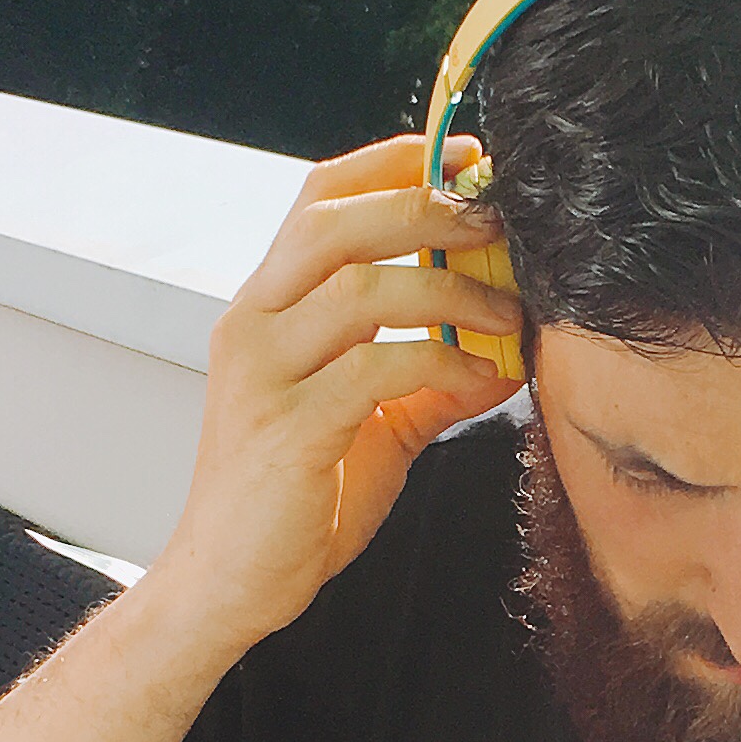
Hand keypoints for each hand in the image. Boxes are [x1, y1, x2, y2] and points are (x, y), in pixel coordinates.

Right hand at [153, 133, 520, 648]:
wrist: (232, 583)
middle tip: (497, 220)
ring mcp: (264, 374)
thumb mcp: (374, 424)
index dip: (391, 164)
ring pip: (360, 288)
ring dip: (450, 291)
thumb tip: (506, 351)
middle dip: (425, 207)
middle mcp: (254, 324)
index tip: (466, 158)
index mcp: (268, 307)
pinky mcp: (289, 429)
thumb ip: (428, 378)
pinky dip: (441, 364)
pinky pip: (376, 369)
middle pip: (334, 220)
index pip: (318, 198)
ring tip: (508, 314)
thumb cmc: (299, 499)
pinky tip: (483, 380)